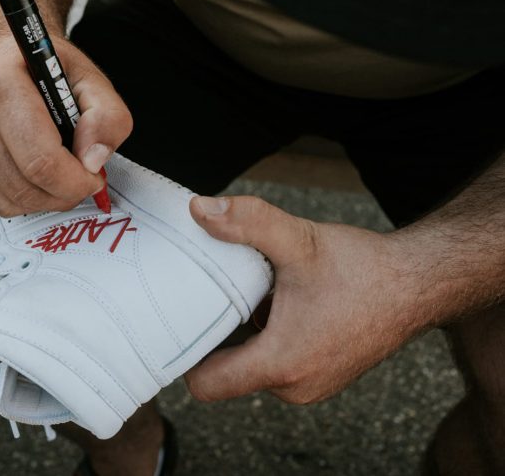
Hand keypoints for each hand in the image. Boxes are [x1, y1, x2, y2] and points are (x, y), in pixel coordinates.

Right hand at [0, 35, 131, 216]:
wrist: (3, 56)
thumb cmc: (45, 68)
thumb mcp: (90, 79)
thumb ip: (107, 116)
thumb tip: (93, 161)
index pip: (40, 160)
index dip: (75, 181)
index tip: (93, 177)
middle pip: (23, 186)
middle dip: (62, 194)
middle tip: (81, 180)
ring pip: (7, 201)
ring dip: (44, 200)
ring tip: (60, 176)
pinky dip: (22, 199)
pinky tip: (35, 176)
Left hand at [184, 195, 425, 403]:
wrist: (419, 283)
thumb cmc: (364, 268)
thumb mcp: (298, 240)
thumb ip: (248, 222)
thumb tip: (200, 209)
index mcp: (281, 364)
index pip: (204, 384)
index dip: (184, 355)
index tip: (178, 319)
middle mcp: (294, 387)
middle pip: (224, 373)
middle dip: (214, 337)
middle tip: (208, 296)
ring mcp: (310, 386)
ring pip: (251, 367)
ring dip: (243, 336)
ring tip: (245, 296)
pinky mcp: (321, 376)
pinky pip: (276, 364)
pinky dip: (267, 338)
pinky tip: (275, 303)